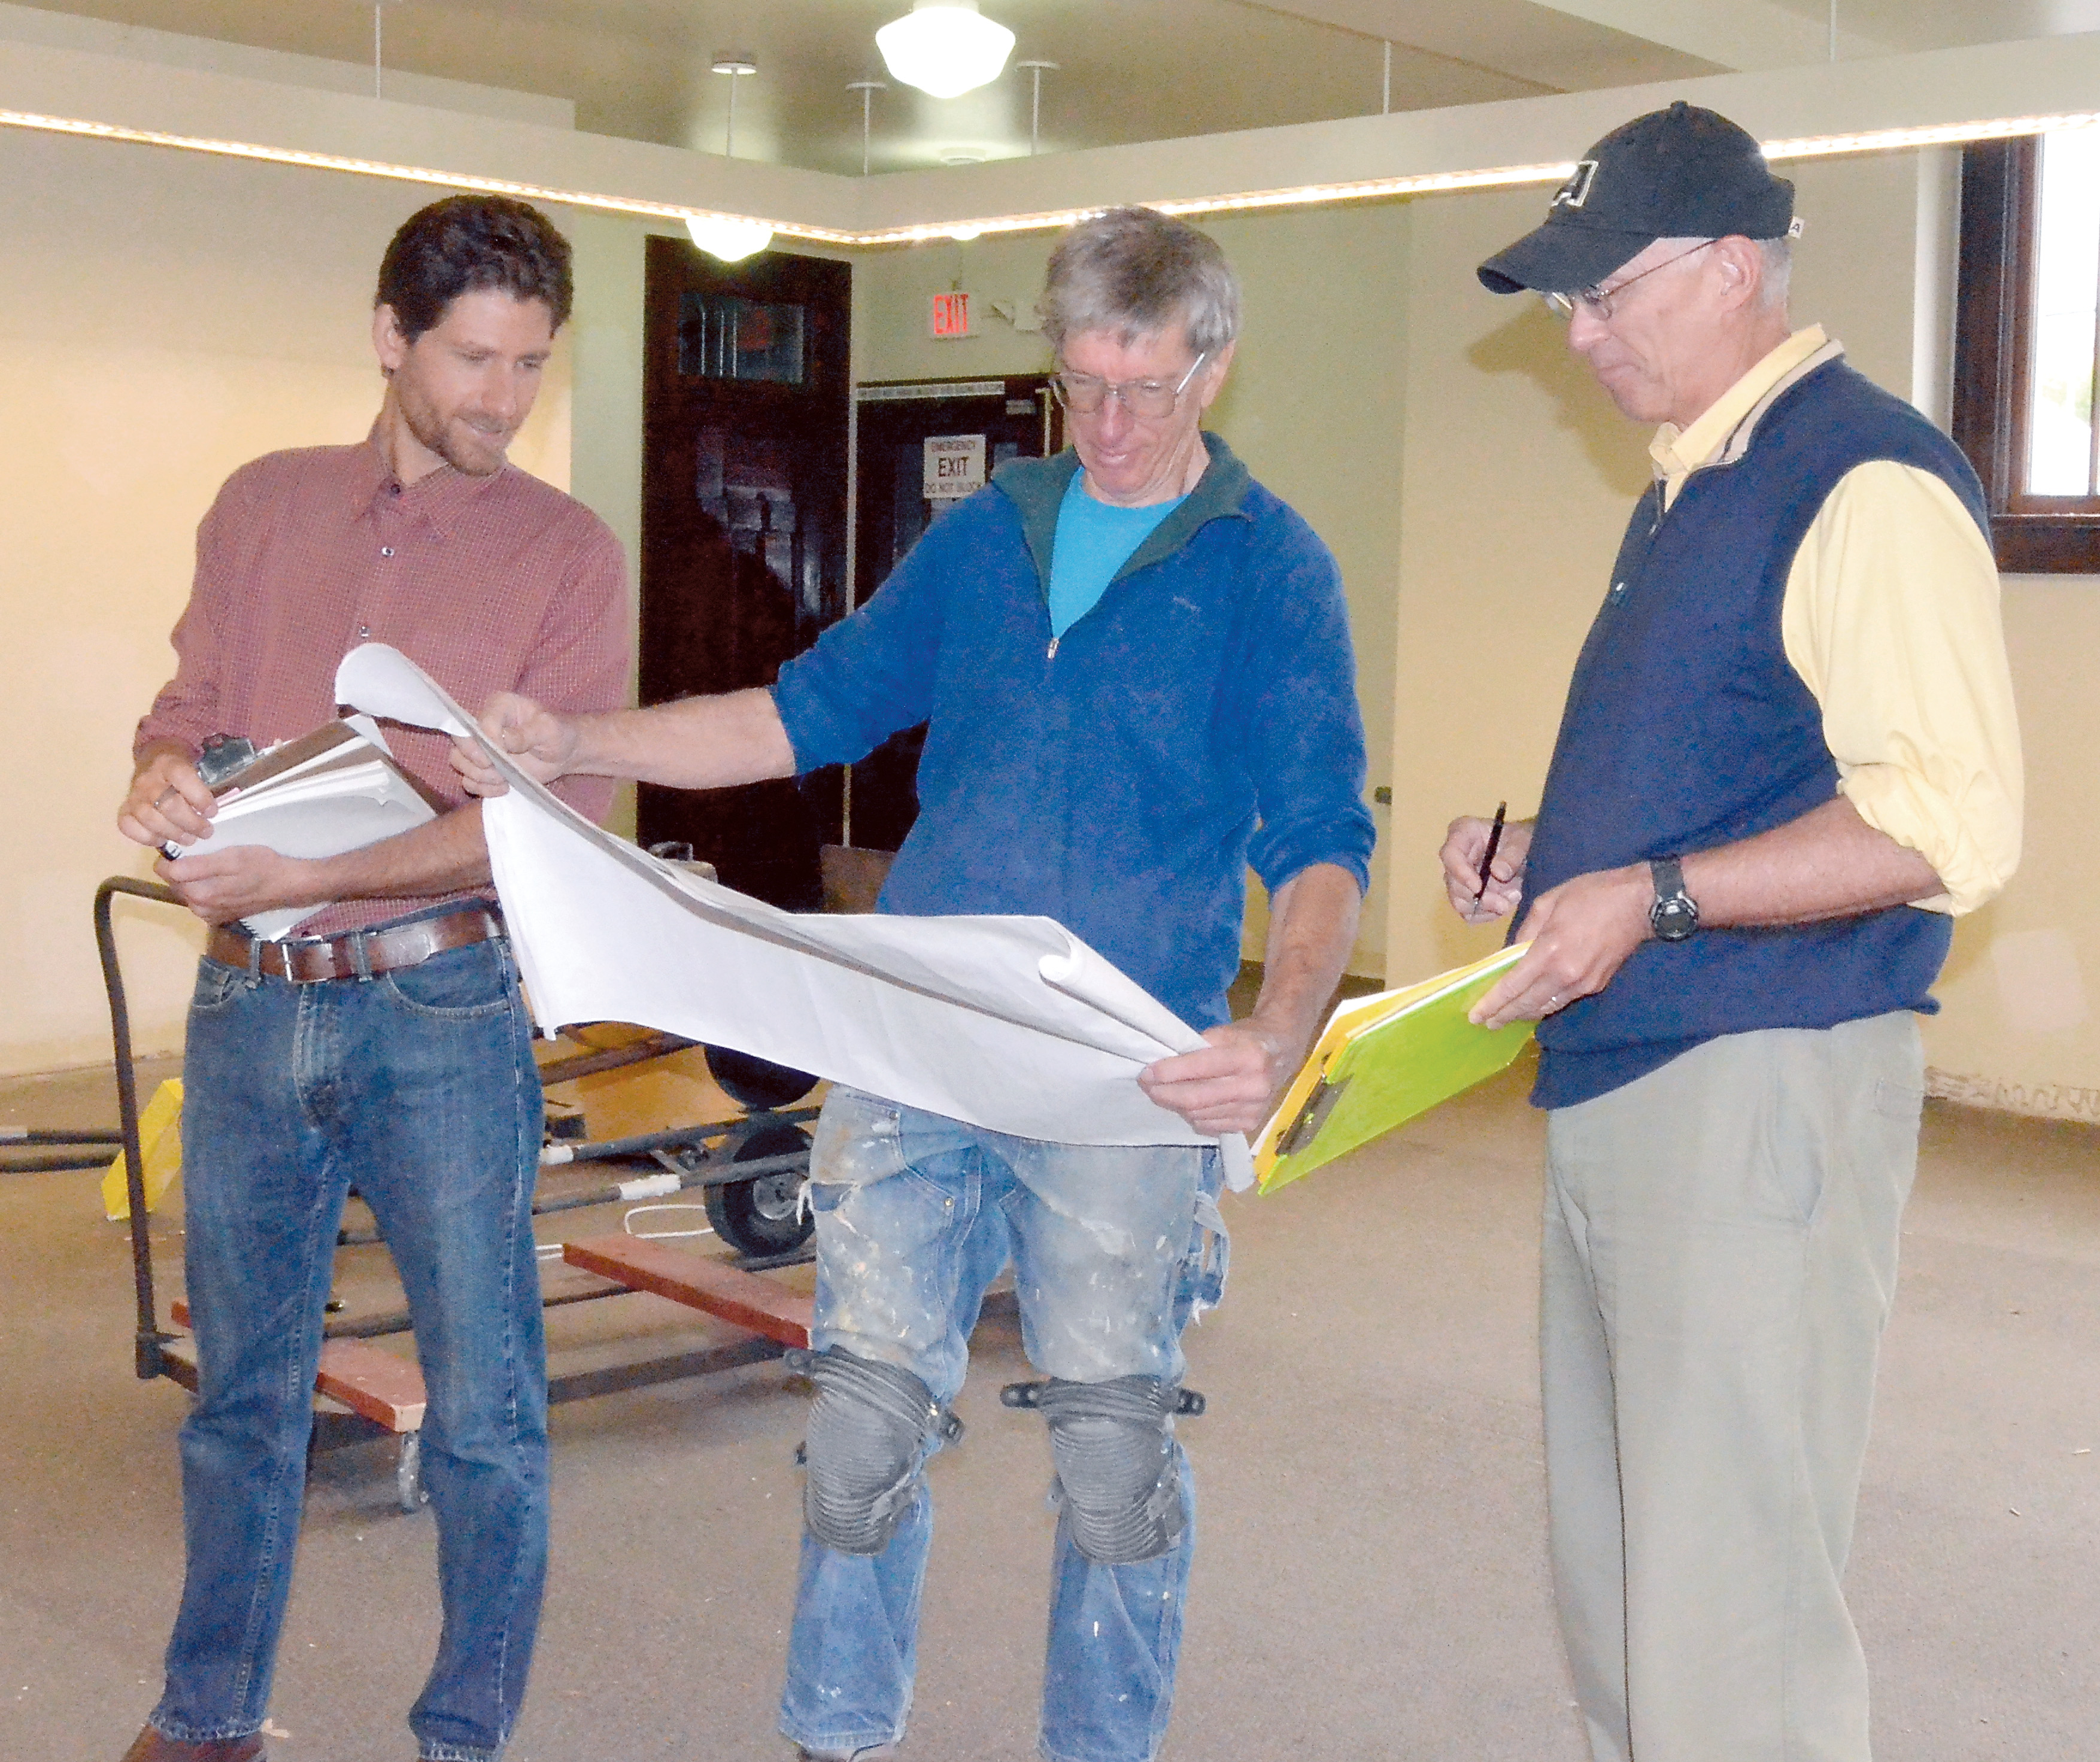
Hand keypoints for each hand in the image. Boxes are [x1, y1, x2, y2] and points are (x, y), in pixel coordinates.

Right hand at [118, 750, 215, 849]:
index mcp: (169, 763)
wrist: (153, 761)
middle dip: (191, 823)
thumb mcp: (196, 770)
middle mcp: (148, 779)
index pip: (182, 777)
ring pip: (150, 819)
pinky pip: (129, 827)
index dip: (199, 797)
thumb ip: (205, 787)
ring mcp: (134, 795)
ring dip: (173, 834)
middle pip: (168, 805)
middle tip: (206, 832)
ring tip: (189, 839)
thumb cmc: (181, 773)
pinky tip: (163, 839)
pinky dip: (147, 837)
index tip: (212, 812)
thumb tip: (213, 814)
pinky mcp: (125, 809)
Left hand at [155, 844, 322, 925]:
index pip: (165, 870)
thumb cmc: (263, 865)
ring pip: (187, 890)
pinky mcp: (219, 917)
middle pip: (175, 881)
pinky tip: (223, 882)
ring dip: (194, 878)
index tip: (189, 846)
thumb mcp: (231, 857)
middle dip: (184, 867)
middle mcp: (199, 907)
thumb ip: (196, 865)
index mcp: (198, 892)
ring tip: (216, 867)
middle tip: (207, 854)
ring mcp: (208, 914)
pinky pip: (200, 899)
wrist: (289, 885)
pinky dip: (206, 888)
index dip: (173, 855)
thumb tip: (166, 867)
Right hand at [452, 692, 579, 795]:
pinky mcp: (484, 767)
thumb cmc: (558, 733)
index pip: (481, 722)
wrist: (564, 753)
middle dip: (477, 761)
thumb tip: (503, 740)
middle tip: (499, 771)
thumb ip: (526, 734)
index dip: (488, 742)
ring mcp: (481, 747)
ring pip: (459, 761)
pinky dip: (482, 788)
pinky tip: (504, 788)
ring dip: (479, 776)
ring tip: (503, 780)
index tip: (504, 754)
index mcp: (499, 706)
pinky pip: (469, 780)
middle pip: (460, 741)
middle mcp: (484, 724)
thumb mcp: (549, 729)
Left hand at [1138, 1020, 1290, 1137]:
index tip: (1146, 1073)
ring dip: (1175, 1105)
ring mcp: (1254, 1110)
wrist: (1283, 1052)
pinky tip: (1188, 1104)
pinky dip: (1192, 1116)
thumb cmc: (1247, 1038)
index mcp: (1249, 1056)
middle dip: (1164, 1093)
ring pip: (1198, 1115)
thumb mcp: (1224, 1032)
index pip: (1200, 1068)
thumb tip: (1160, 1067)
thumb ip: (1195, 1049)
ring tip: (1165, 1092)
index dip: (1169, 1073)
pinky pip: (1208, 1126)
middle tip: (1146, 1085)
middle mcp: (1254, 1086)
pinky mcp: (1250, 1125)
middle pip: (1196, 1098)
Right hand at [1441, 814, 1530, 924]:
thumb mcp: (1524, 839)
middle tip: (1504, 903)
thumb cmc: (1523, 838)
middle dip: (1479, 897)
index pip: (1450, 854)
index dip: (1460, 872)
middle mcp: (1456, 856)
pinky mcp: (1466, 896)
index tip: (1478, 888)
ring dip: (1486, 907)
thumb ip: (1512, 854)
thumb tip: (1498, 873)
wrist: (1531, 852)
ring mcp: (1459, 878)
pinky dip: (1488, 914)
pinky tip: (1504, 904)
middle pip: (1453, 883)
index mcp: (1463, 833)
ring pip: (1459, 902)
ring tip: (1511, 899)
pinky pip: (1469, 913)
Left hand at [1470, 863, 1648, 1029]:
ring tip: (1505, 1017)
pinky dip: (1545, 1004)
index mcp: (1549, 951)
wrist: (1640, 903)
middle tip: (1485, 1022)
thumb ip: (1525, 931)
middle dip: (1504, 1015)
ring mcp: (1583, 983)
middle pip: (1527, 1004)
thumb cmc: (1592, 894)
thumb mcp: (1548, 902)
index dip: (1493, 1004)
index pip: (1513, 986)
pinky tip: (1534, 1004)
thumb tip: (1510, 954)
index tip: (1476, 1016)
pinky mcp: (1596, 985)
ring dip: (1524, 1014)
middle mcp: (1565, 974)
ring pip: (1546, 1007)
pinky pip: (1563, 1000)